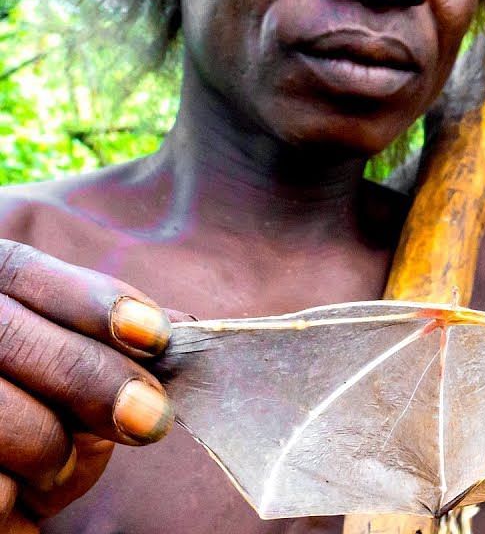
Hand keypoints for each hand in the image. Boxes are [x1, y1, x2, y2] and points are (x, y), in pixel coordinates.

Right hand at [0, 241, 174, 529]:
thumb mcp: (81, 380)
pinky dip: (10, 493)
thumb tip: (186, 328)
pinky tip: (14, 494)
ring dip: (46, 444)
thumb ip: (122, 347)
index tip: (156, 337)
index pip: (20, 270)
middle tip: (150, 418)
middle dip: (90, 376)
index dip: (91, 299)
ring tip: (58, 466)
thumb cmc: (39, 425)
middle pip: (7, 334)